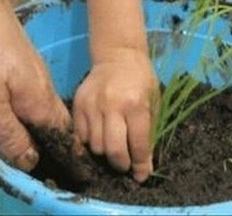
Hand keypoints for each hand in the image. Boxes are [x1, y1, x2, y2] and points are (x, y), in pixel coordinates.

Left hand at [0, 0, 76, 171]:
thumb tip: (30, 161)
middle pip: (52, 121)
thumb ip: (10, 136)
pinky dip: (22, 106)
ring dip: (36, 124)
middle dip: (52, 142)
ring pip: (37, 105)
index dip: (67, 156)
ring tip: (29, 141)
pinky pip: (25, 91)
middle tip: (47, 160)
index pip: (62, 137)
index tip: (71, 172)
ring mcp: (30, 69)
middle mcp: (42, 85)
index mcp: (40, 101)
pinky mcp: (16, 58)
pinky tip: (11, 108)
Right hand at [72, 48, 159, 181]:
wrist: (118, 55)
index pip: (137, 144)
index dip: (140, 165)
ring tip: (112, 152)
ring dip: (104, 155)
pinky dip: (89, 143)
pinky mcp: (78, 104)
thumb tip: (144, 165)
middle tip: (125, 167)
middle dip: (120, 165)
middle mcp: (112, 106)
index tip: (141, 176)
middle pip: (112, 149)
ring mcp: (92, 105)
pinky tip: (98, 140)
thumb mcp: (153, 102)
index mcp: (136, 105)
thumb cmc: (141, 79)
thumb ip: (149, 132)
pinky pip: (80, 135)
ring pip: (94, 146)